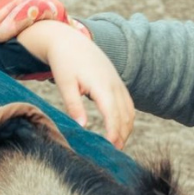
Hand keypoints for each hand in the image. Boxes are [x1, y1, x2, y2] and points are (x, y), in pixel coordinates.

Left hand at [17, 21, 133, 149]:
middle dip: (122, 134)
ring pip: (129, 110)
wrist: (70, 40)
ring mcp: (117, 82)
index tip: (112, 147)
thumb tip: (82, 126)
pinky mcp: (116, 82)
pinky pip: (128, 103)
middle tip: (115, 154)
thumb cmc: (64, 62)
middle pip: (124, 114)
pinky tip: (120, 129)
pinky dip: (127, 118)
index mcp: (101, 84)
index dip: (114, 131)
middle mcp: (113, 84)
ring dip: (127, 128)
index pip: (112, 113)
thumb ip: (73, 105)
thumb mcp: (65, 84)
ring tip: (118, 145)